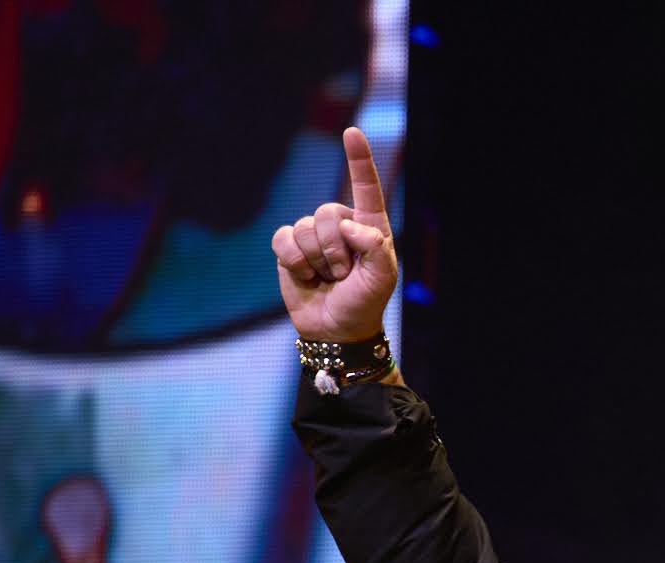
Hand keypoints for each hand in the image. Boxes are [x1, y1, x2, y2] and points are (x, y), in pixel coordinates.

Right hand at [271, 127, 397, 341]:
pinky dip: (293, 261)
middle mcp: (340, 224)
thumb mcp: (382, 278)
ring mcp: (313, 235)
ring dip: (317, 261)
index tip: (352, 132)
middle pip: (327, 213)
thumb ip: (374, 247)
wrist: (336, 329)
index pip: (365, 188)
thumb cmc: (364, 303)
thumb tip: (348, 225)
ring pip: (304, 228)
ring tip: (327, 278)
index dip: (358, 160)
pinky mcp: (289, 247)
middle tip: (343, 275)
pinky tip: (305, 276)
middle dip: (334, 250)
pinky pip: (283, 239)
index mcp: (368, 227)